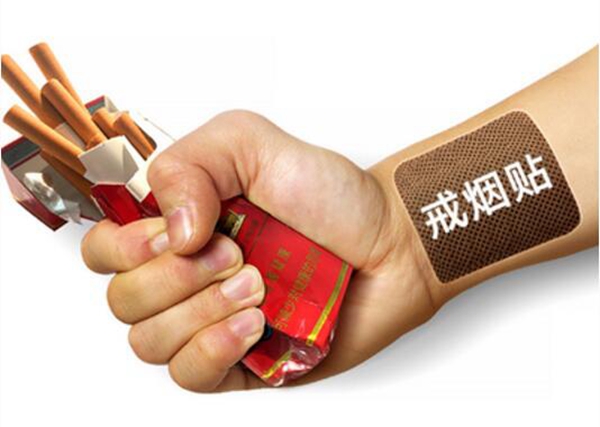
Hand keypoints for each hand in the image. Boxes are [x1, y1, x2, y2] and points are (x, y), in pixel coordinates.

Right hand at [81, 110, 437, 391]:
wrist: (390, 245)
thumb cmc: (331, 197)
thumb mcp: (253, 144)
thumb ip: (190, 162)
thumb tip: (167, 231)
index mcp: (178, 227)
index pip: (105, 249)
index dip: (126, 246)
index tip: (185, 231)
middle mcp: (186, 277)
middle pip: (121, 300)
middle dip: (176, 277)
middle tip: (235, 253)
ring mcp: (209, 322)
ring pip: (148, 341)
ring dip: (201, 310)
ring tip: (257, 285)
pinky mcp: (238, 361)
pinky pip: (189, 376)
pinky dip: (214, 348)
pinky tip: (253, 323)